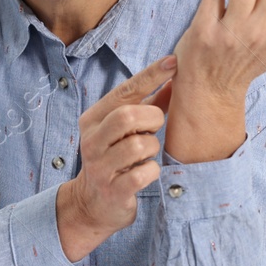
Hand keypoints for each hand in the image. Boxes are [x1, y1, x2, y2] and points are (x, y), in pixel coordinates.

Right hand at [55, 54, 177, 261]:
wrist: (93, 204)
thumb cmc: (115, 159)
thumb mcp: (123, 131)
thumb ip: (146, 105)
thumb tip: (174, 78)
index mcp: (93, 119)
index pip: (124, 91)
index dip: (150, 75)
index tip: (173, 61)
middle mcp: (91, 140)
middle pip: (127, 116)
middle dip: (151, 119)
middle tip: (155, 128)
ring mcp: (100, 167)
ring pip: (138, 145)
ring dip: (152, 148)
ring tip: (146, 154)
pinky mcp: (113, 190)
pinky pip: (143, 174)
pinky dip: (152, 171)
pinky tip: (147, 173)